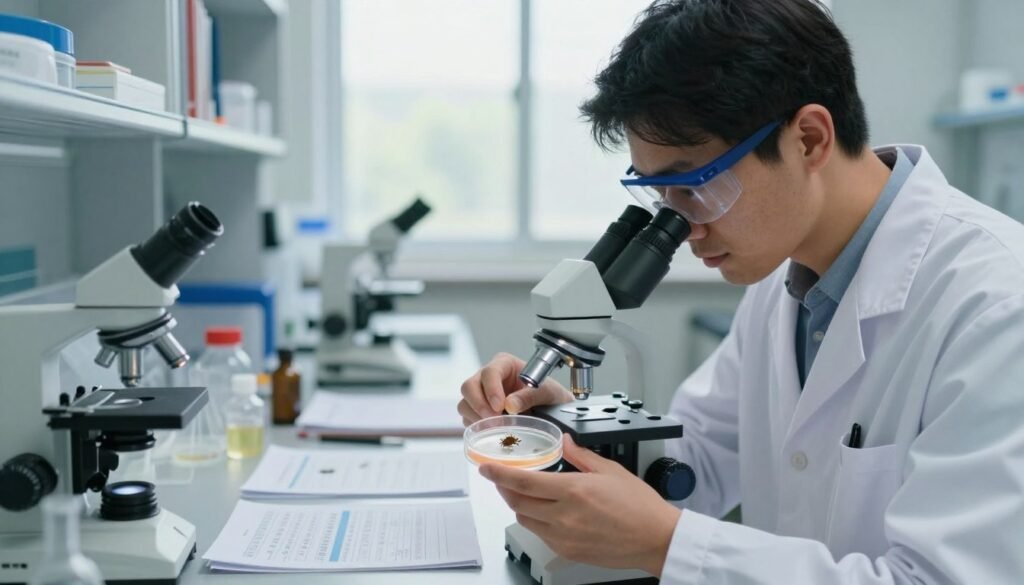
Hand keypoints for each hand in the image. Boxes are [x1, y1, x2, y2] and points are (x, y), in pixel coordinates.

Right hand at [458, 352, 572, 423]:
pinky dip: (478, 427)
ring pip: (465, 404)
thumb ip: (530, 395)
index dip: (491, 389)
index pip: (489, 372)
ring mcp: (481, 395)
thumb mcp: (548, 392)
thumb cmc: (549, 396)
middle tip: (495, 420)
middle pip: (469, 386)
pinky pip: (468, 419)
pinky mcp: (478, 412)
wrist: (551, 411)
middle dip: (479, 405)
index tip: (500, 406)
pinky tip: (493, 431)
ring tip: (496, 428)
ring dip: (477, 418)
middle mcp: (488, 377)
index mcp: (504, 364)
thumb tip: (510, 404)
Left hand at [479, 436, 680, 576]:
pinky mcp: (568, 552)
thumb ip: (580, 455)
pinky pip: (541, 534)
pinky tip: (546, 511)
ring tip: (526, 493)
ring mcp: (564, 538)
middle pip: (517, 503)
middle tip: (502, 477)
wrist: (656, 538)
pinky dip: (536, 520)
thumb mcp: (610, 470)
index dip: (498, 475)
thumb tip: (564, 442)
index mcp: (573, 491)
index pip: (523, 483)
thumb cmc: (640, 506)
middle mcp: (564, 517)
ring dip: (519, 505)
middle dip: (504, 489)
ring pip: (526, 520)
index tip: (486, 467)